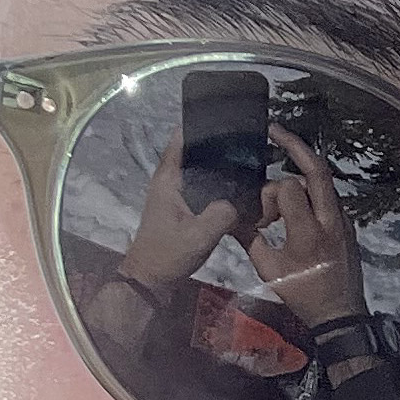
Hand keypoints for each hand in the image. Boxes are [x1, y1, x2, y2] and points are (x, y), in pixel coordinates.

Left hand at [116, 134, 243, 290]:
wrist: (151, 280)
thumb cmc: (168, 254)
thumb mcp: (200, 235)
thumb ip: (223, 214)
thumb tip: (243, 200)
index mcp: (168, 179)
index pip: (181, 140)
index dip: (200, 126)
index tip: (226, 119)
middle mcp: (169, 181)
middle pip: (194, 152)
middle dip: (217, 145)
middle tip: (248, 142)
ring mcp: (175, 195)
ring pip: (200, 171)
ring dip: (219, 166)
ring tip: (248, 161)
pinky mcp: (182, 208)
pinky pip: (203, 187)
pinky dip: (218, 184)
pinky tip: (238, 189)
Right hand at [247, 129, 369, 329]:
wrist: (341, 313)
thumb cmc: (302, 295)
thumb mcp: (268, 269)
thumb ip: (249, 238)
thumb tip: (230, 217)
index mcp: (308, 231)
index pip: (287, 188)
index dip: (268, 195)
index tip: (261, 218)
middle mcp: (330, 220)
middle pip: (317, 170)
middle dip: (294, 145)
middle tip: (273, 130)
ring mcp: (343, 221)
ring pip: (323, 182)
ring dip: (300, 174)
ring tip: (279, 177)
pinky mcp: (347, 226)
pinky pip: (328, 197)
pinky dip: (310, 190)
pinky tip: (295, 198)